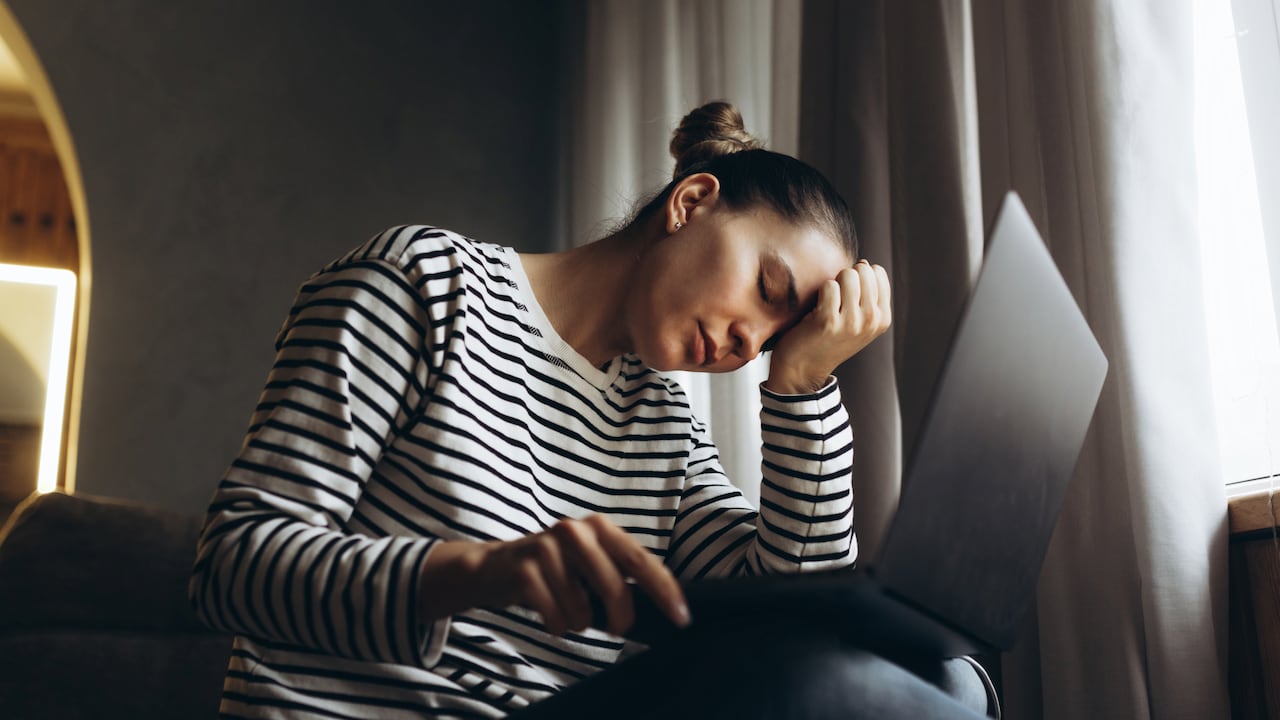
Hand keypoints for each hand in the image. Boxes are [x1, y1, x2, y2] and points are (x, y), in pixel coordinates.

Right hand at [419, 515, 689, 636]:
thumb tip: (660, 604)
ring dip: (578, 622)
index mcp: (600, 529)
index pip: (642, 560)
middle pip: (614, 585)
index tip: (682, 617)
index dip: (665, 590)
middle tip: (618, 627)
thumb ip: (620, 575)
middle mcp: (576, 530)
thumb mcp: (589, 564)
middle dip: (620, 616)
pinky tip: (551, 618)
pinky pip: (553, 613)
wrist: (493, 567)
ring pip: (580, 606)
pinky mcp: (524, 566)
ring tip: (569, 614)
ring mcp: (547, 546)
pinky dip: (556, 625)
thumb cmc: (552, 570)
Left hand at [766, 259, 891, 393]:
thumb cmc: (827, 338)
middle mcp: (871, 320)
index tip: (847, 293)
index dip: (859, 274)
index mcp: (882, 318)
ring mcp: (852, 322)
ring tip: (826, 303)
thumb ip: (865, 293)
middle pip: (863, 270)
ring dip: (832, 283)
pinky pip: (828, 285)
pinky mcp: (829, 321)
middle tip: (834, 298)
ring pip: (847, 274)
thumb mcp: (856, 320)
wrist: (803, 369)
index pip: (878, 272)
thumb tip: (865, 262)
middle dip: (845, 276)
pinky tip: (816, 308)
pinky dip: (819, 292)